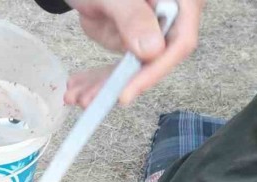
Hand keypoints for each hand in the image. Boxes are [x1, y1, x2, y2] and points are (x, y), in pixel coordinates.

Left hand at [64, 0, 203, 107]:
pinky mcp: (134, 45)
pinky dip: (99, 80)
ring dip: (104, 88)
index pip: (179, 42)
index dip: (155, 70)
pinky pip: (121, 68)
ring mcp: (152, 35)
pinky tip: (78, 87)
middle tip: (89, 98)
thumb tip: (153, 50)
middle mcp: (171, 21)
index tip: (127, 91)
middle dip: (119, 85)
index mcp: (180, 1)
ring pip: (134, 71)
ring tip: (76, 96)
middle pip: (155, 63)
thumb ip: (133, 16)